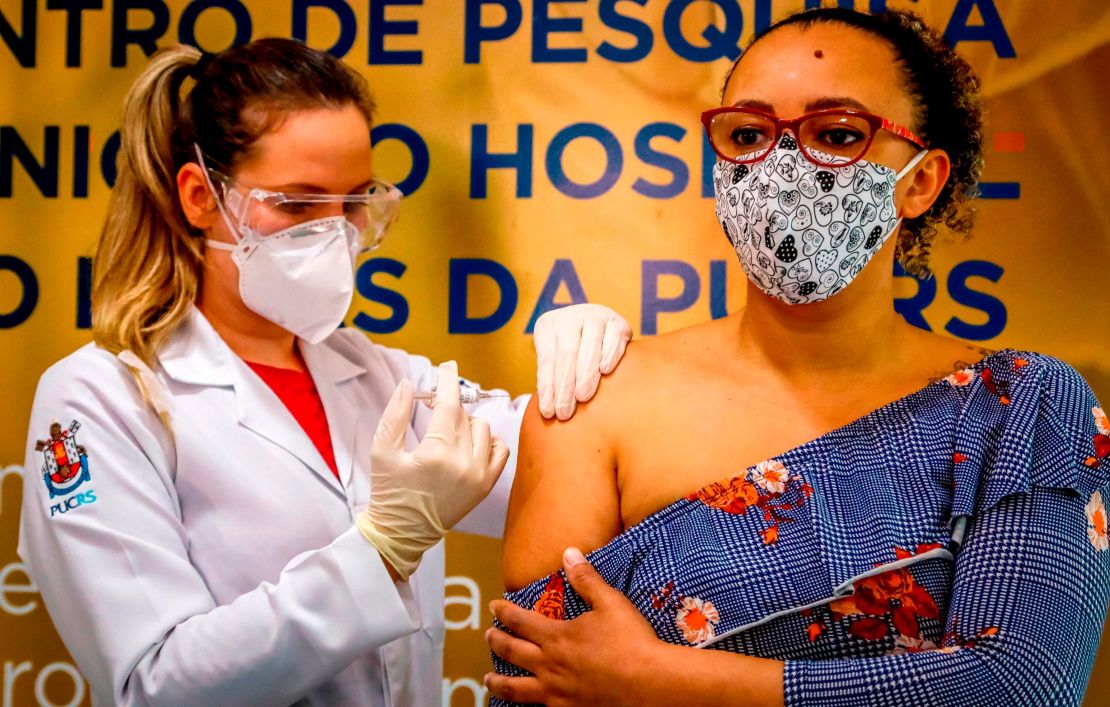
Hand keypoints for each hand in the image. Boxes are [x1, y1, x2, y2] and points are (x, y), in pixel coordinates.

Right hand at [356, 361, 509, 578]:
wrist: (403, 533)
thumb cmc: (388, 491)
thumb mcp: (382, 451)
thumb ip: (396, 414)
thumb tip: (410, 384)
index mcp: (436, 453)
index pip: (448, 405)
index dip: (448, 381)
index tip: (447, 366)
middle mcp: (463, 463)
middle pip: (464, 415)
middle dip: (448, 406)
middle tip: (432, 408)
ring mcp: (479, 475)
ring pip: (482, 429)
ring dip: (465, 423)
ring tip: (445, 432)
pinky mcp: (486, 486)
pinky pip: (500, 450)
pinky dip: (489, 440)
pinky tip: (471, 442)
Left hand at [485, 548, 661, 705]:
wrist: (649, 684)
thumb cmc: (631, 640)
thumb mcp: (610, 602)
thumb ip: (586, 579)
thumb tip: (568, 553)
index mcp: (557, 637)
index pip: (520, 621)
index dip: (504, 612)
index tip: (494, 607)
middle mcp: (549, 665)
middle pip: (512, 652)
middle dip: (497, 642)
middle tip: (488, 636)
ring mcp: (556, 692)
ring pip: (516, 688)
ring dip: (498, 682)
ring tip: (489, 680)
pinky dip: (525, 705)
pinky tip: (526, 705)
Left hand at [533, 304, 631, 420]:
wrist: (593, 326)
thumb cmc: (569, 351)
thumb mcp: (553, 357)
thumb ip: (550, 376)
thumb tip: (549, 410)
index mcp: (548, 325)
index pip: (546, 359)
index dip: (547, 386)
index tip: (548, 412)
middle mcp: (570, 316)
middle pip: (566, 353)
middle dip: (565, 385)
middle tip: (565, 412)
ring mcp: (595, 316)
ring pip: (589, 345)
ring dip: (586, 374)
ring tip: (582, 398)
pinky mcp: (617, 322)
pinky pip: (613, 339)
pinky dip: (609, 354)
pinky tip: (604, 371)